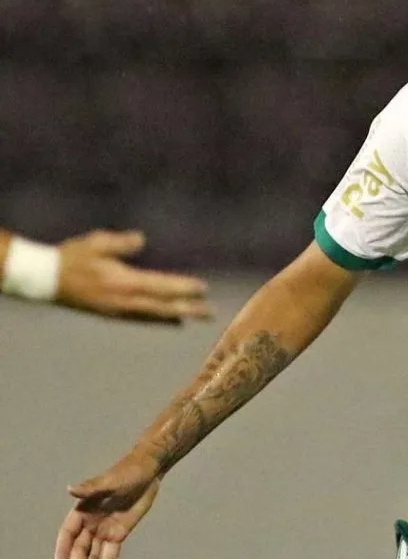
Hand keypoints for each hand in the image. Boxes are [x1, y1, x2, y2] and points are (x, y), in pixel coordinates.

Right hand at [54, 452, 161, 558]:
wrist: (149, 471)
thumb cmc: (128, 471)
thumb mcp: (110, 480)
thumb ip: (91, 488)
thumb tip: (70, 489)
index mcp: (82, 510)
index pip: (67, 535)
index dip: (62, 552)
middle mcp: (90, 524)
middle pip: (81, 551)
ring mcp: (103, 531)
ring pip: (94, 558)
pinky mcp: (118, 535)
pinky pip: (112, 556)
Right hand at [57, 230, 210, 321]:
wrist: (45, 279)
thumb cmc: (72, 257)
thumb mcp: (96, 243)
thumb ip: (121, 243)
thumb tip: (142, 239)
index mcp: (124, 282)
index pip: (162, 286)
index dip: (184, 288)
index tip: (203, 289)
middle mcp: (124, 300)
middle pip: (163, 306)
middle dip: (189, 308)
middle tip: (211, 312)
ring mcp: (117, 310)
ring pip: (154, 315)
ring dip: (176, 315)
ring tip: (195, 317)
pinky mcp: (110, 314)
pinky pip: (140, 319)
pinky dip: (157, 319)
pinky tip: (168, 320)